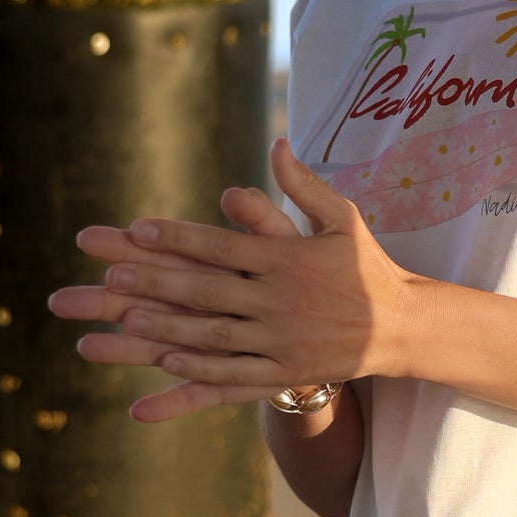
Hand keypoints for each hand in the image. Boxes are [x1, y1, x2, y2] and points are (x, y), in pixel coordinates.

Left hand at [48, 140, 423, 422]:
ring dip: (169, 328)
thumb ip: (303, 185)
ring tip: (126, 320)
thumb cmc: (368, 266)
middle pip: (209, 290)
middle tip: (113, 276)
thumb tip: (278, 143)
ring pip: (215, 335)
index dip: (178, 238)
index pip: (223, 245)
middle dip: (158, 283)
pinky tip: (167, 364)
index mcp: (290, 259)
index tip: (137, 229)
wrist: (403, 326)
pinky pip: (237, 373)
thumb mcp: (342, 218)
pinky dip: (200, 370)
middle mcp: (283, 300)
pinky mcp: (288, 369)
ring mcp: (284, 339)